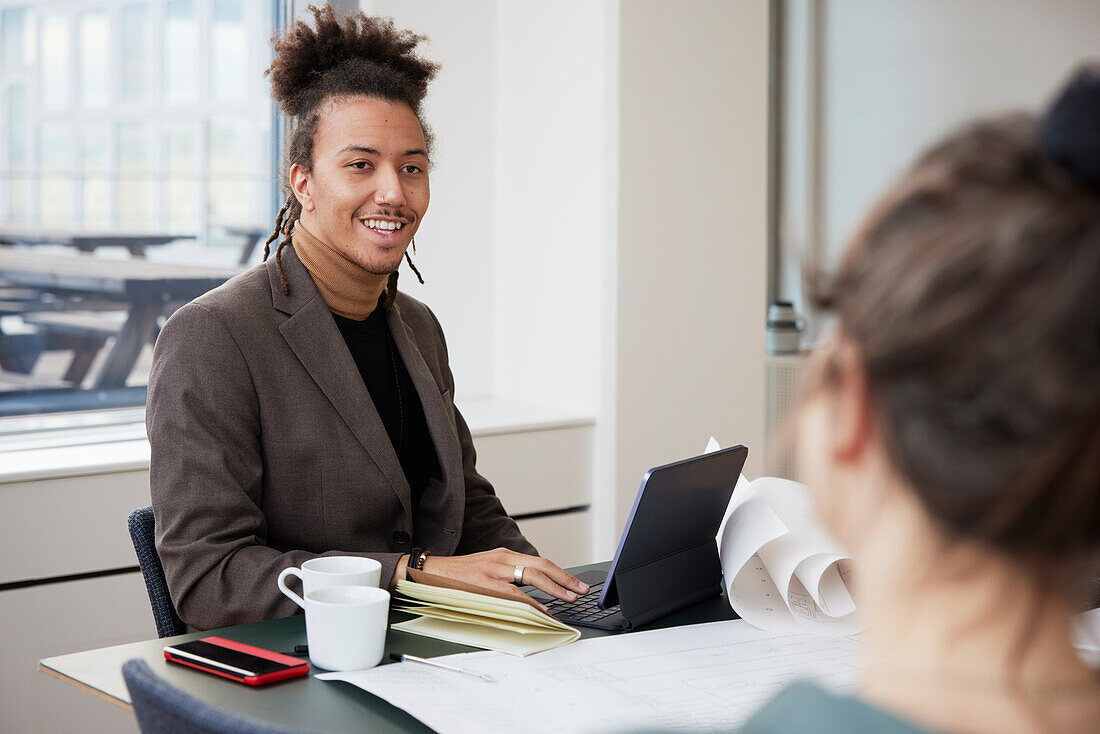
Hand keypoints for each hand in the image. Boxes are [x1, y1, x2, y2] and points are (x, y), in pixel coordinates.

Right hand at [421, 549, 588, 612]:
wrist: (432, 573)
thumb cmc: (460, 576)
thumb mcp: (488, 568)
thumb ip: (508, 575)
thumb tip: (534, 592)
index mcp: (504, 555)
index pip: (540, 562)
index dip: (561, 573)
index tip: (576, 584)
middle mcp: (502, 559)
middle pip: (542, 566)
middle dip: (565, 580)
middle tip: (581, 590)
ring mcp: (494, 571)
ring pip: (532, 577)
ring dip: (554, 590)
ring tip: (568, 599)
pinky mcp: (485, 584)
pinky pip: (514, 594)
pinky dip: (531, 602)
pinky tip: (542, 609)